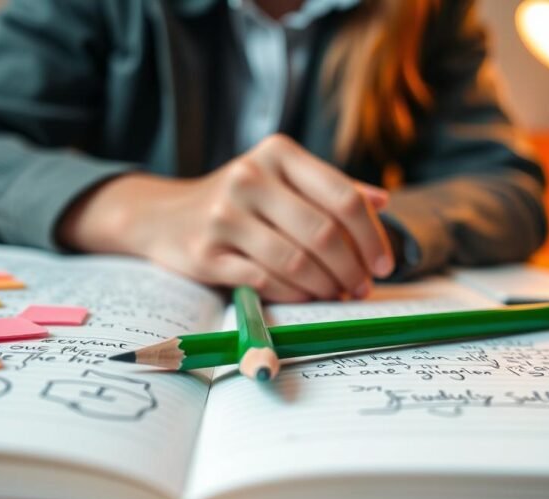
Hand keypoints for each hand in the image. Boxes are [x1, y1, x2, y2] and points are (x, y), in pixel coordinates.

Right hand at [59, 134, 393, 301]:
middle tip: (362, 287)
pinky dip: (295, 294)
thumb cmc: (239, 200)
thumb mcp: (282, 180)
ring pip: (297, 261)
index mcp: (277, 153)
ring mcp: (224, 215)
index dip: (372, 237)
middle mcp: (249, 177)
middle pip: (324, 234)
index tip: (384, 264)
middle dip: (353, 269)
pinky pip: (266, 281)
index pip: (343, 198)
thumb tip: (383, 202)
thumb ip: (330, 188)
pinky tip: (307, 296)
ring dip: (327, 286)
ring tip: (338, 294)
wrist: (164, 215)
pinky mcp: (206, 252)